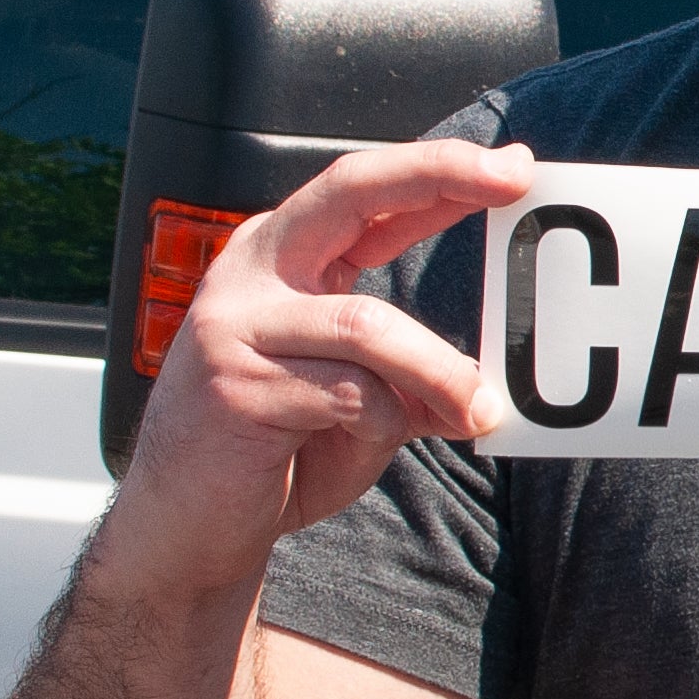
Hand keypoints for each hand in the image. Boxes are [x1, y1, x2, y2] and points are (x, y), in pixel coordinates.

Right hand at [104, 141, 536, 598]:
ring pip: (368, 323)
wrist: (184, 530)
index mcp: (278, 260)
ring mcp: (233, 323)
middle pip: (350, 192)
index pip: (363, 193)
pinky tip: (363, 450)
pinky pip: (348, 394)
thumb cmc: (273, 456)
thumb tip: (489, 378)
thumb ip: (408, 369)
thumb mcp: (357, 398)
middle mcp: (249, 272)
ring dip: (439, 372)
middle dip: (438, 175)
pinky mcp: (234, 384)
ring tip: (480, 411)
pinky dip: (384, 424)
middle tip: (512, 178)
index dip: (438, 172)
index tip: (514, 167)